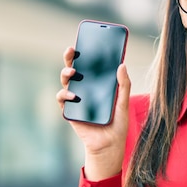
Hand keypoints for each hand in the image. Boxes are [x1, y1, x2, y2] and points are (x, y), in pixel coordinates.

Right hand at [56, 47, 130, 180]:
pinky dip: (65, 95)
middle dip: (71, 58)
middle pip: (75, 69)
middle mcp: (85, 89)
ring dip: (67, 73)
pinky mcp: (70, 111)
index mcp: (98, 85)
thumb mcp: (124, 102)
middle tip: (72, 50)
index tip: (86, 41)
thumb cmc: (118, 123)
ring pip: (66, 81)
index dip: (86, 53)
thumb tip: (122, 65)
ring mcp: (76, 99)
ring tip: (74, 72)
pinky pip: (62, 100)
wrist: (109, 145)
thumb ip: (124, 84)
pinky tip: (73, 95)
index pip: (91, 66)